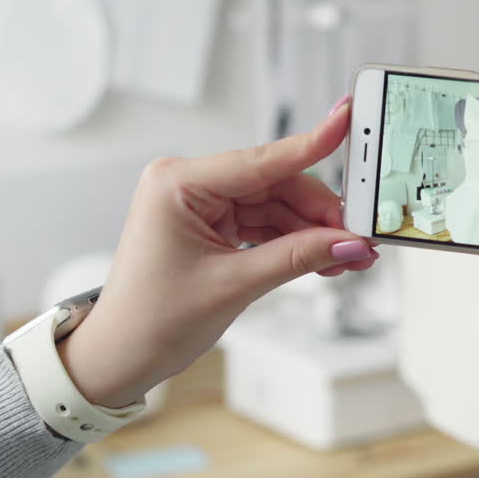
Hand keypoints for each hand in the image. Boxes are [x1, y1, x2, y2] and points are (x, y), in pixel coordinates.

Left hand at [58, 96, 377, 407]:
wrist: (119, 358)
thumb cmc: (151, 321)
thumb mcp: (234, 285)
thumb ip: (297, 257)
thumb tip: (348, 242)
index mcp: (179, 183)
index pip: (261, 159)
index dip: (312, 142)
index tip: (347, 119)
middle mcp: (189, 184)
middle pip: (276, 184)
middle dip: (320, 213)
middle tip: (359, 237)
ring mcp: (200, 204)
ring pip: (277, 206)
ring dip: (313, 232)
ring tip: (348, 257)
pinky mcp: (211, 224)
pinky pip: (265, 223)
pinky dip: (295, 242)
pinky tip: (324, 259)